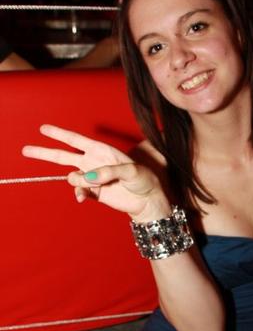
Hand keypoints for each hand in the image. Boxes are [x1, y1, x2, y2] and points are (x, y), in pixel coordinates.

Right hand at [22, 124, 164, 217]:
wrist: (147, 200)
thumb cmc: (143, 179)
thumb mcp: (131, 171)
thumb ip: (108, 172)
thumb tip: (86, 177)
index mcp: (101, 151)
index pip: (75, 140)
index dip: (59, 134)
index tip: (43, 129)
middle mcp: (93, 162)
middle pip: (63, 156)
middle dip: (45, 152)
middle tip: (26, 150)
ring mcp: (92, 178)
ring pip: (71, 176)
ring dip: (76, 180)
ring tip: (90, 184)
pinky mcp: (94, 193)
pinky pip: (79, 191)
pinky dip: (79, 193)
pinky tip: (83, 197)